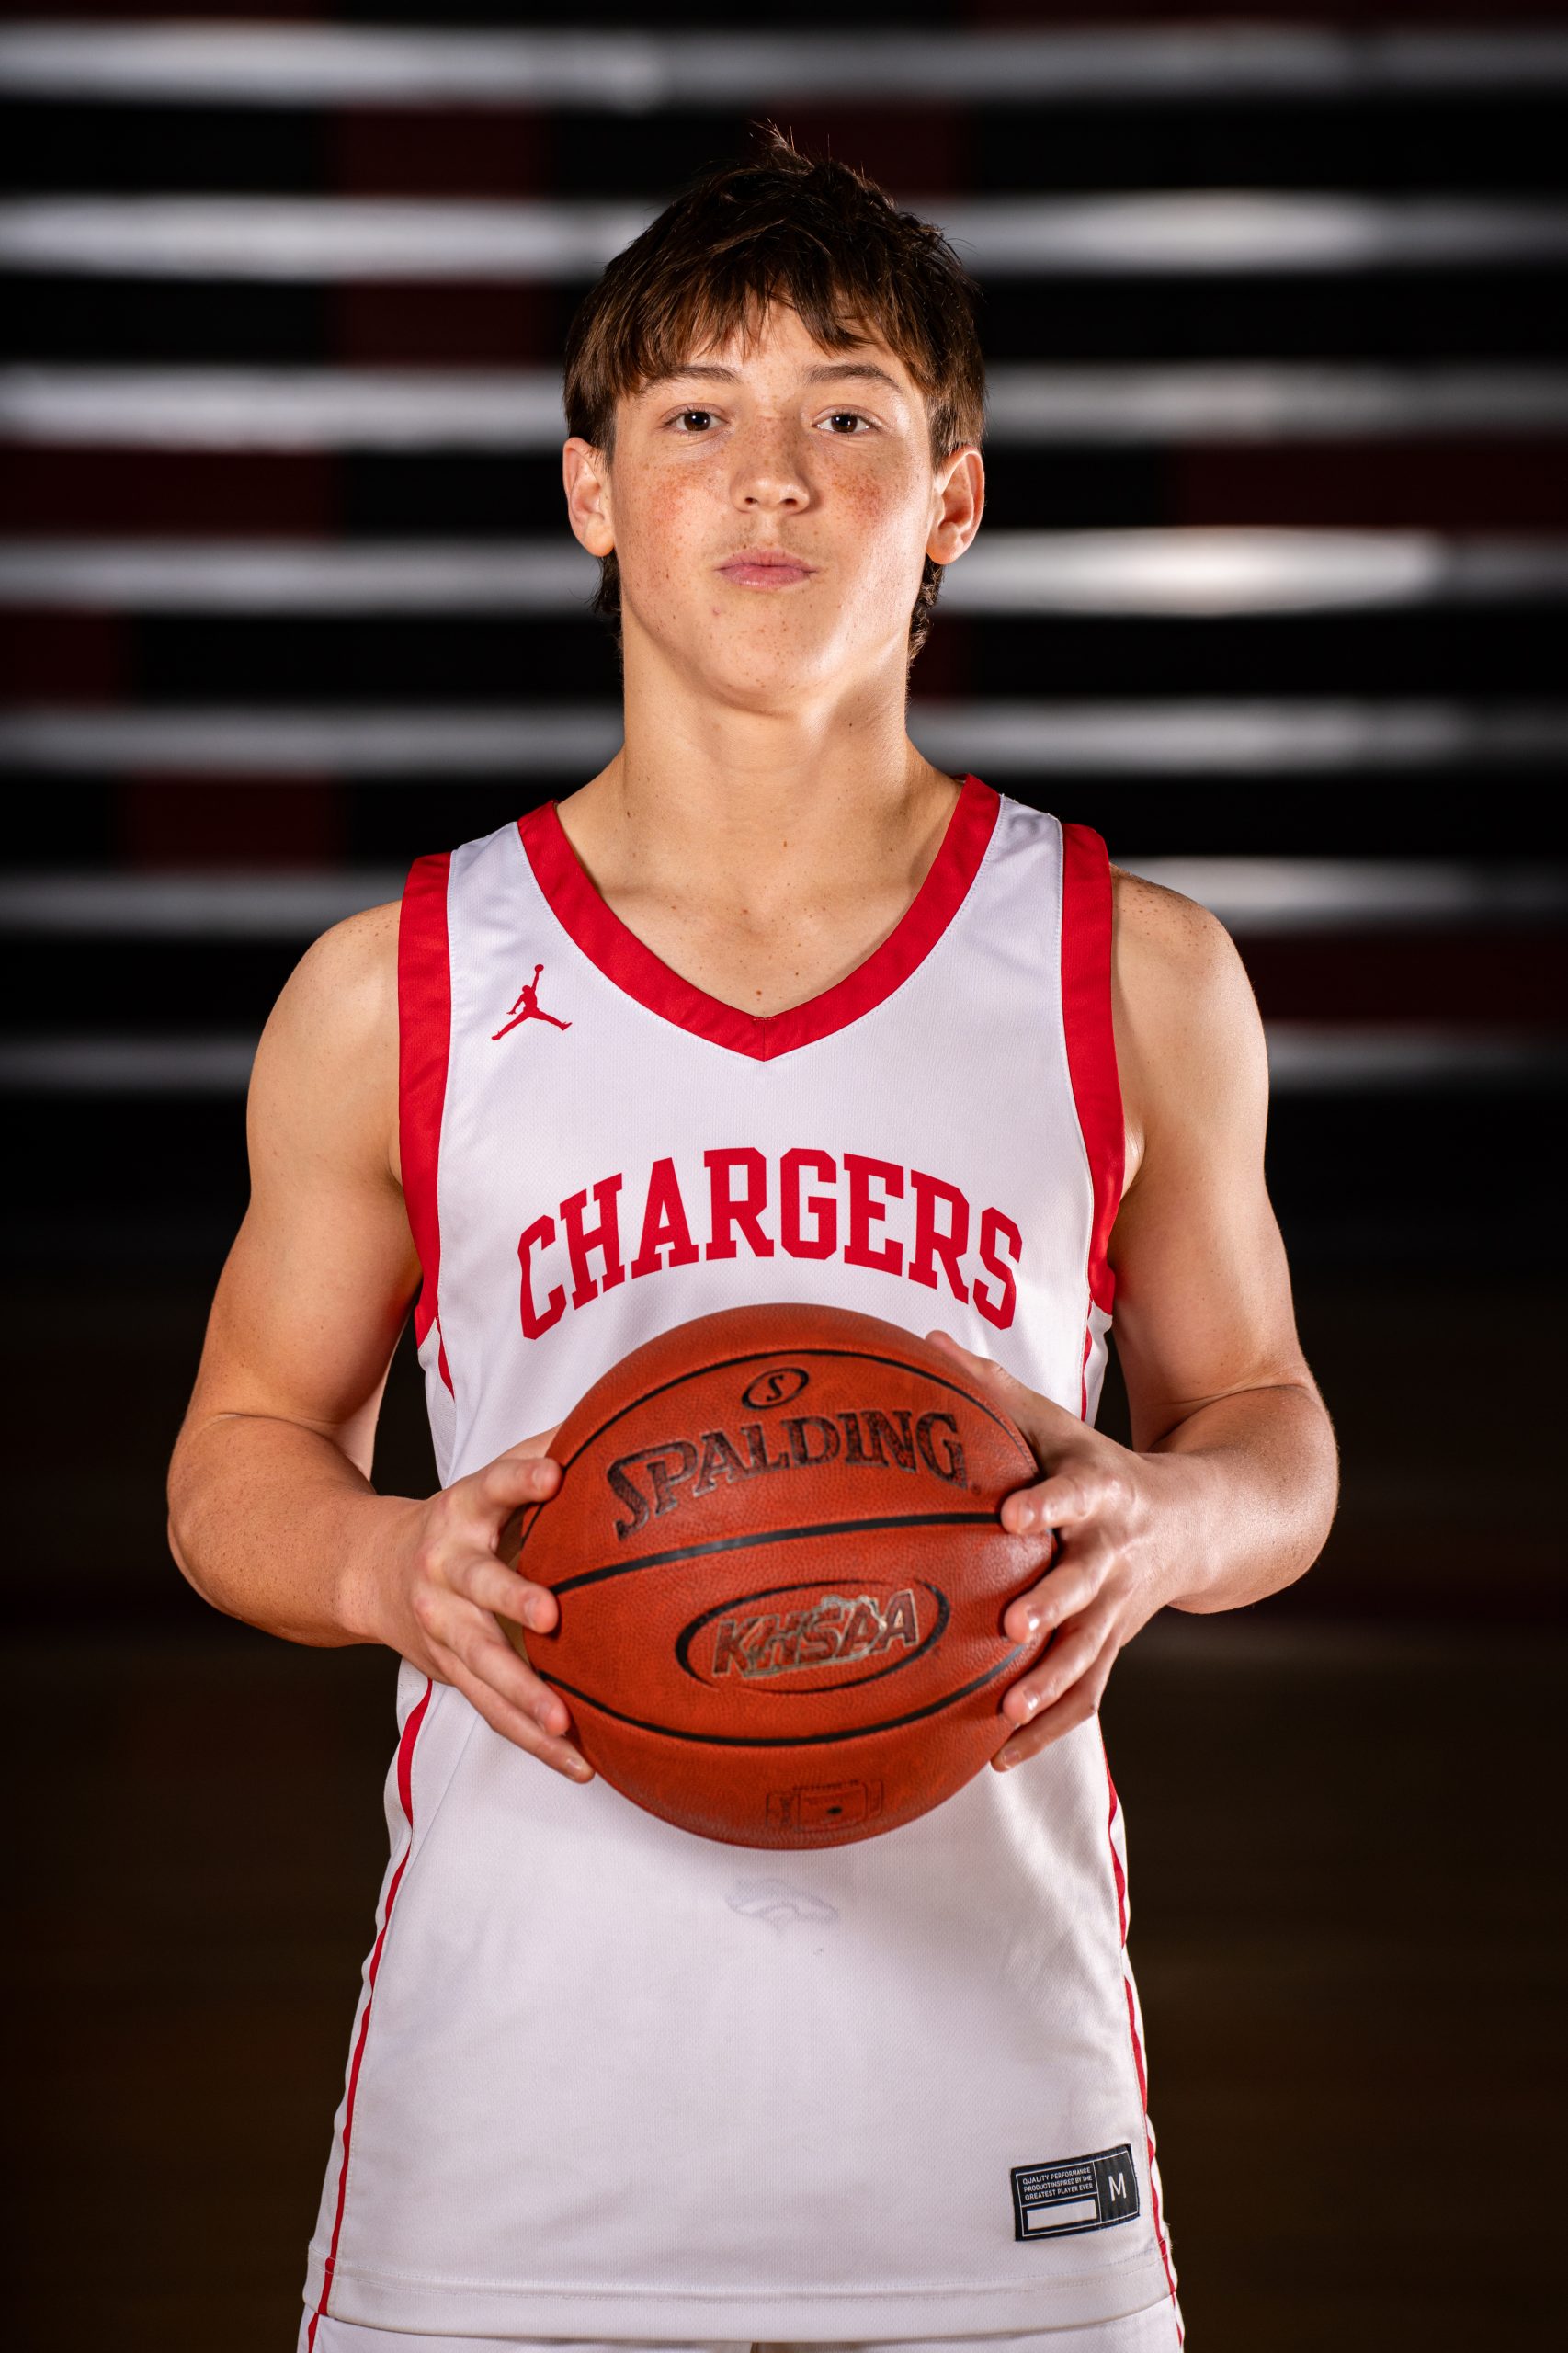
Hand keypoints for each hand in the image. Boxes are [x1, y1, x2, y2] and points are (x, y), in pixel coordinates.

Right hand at [368, 1427, 593, 1782]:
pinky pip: (493, 1709)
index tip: (555, 1474)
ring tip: (563, 1721)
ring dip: (523, 1694)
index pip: (493, 1485)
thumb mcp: (487, 1481)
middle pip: (478, 1583)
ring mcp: (443, 1624)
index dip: (521, 1478)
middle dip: (512, 1598)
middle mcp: (446, 1566)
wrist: (370, 1571)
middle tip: (550, 1615)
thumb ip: (541, 1453)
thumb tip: (618, 1414)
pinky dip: (533, 1738)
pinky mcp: (449, 1669)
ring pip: (482, 1663)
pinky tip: (580, 1761)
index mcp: (463, 1509)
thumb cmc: (460, 1520)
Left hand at [927, 1331, 1178, 1771]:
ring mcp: (1119, 1608)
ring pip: (1090, 1651)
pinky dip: (1049, 1729)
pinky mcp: (1114, 1647)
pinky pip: (1085, 1695)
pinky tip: (998, 1757)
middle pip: (1087, 1582)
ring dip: (1051, 1683)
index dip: (1049, 1503)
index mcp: (1100, 1491)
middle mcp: (1115, 1553)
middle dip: (1054, 1604)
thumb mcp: (1058, 1423)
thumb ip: (992, 1386)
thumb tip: (924, 1340)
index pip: (1074, 1493)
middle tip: (1013, 1624)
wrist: (1198, 1522)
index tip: (1012, 1514)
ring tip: (1007, 1711)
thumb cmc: (1097, 1465)